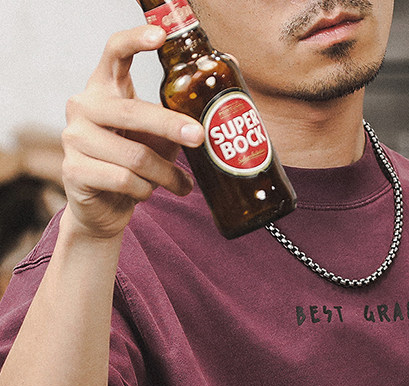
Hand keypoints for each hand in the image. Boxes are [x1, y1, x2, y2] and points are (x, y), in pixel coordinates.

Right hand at [61, 25, 204, 240]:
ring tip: (179, 185)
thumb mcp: (156, 139)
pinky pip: (124, 180)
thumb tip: (217, 115)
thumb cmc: (133, 165)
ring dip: (165, 174)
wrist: (103, 207)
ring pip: (135, 156)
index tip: (162, 36)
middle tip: (199, 137)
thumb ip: (175, 123)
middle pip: (133, 111)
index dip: (136, 40)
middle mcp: (82, 106)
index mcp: (104, 89)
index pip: (115, 52)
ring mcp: (74, 138)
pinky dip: (145, 190)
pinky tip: (147, 193)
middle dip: (171, 126)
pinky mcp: (74, 170)